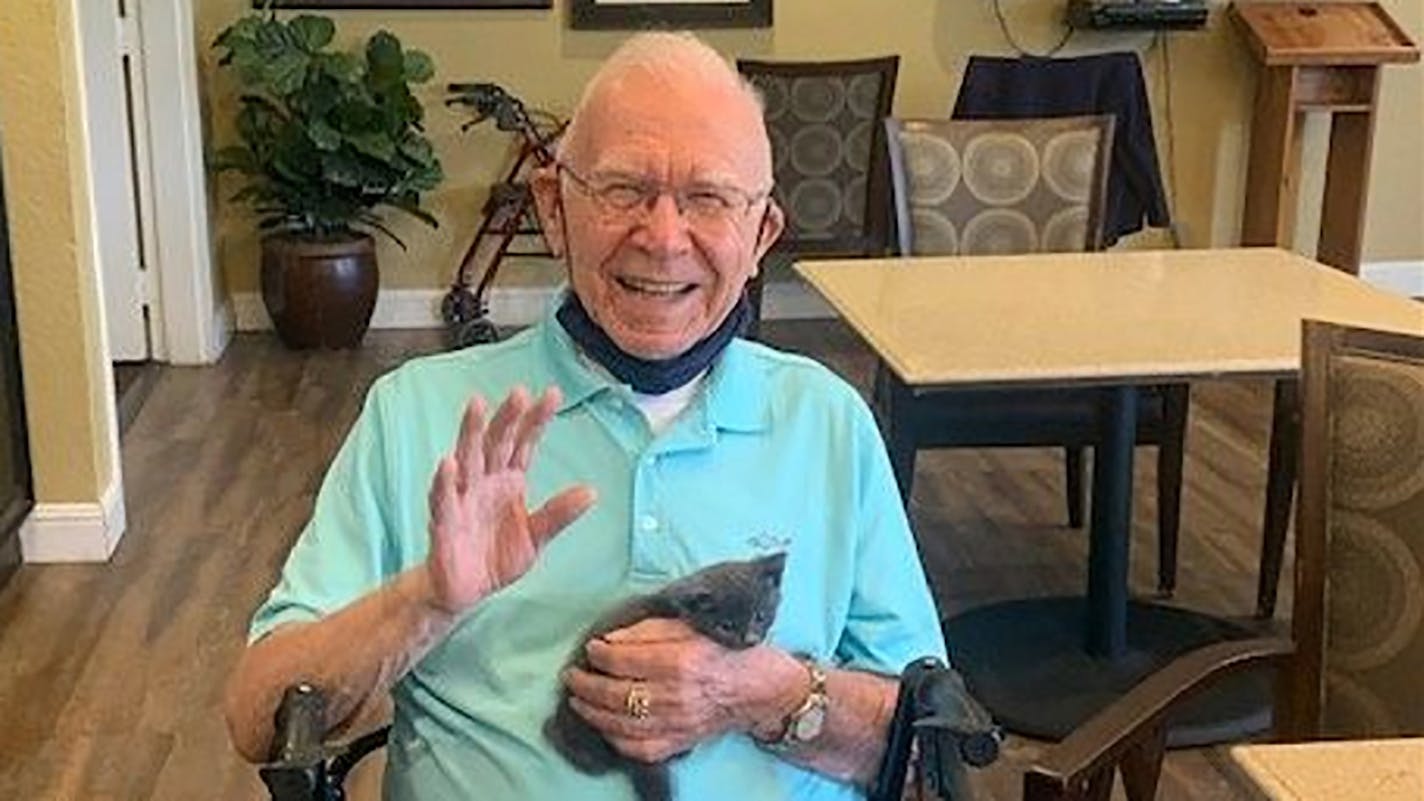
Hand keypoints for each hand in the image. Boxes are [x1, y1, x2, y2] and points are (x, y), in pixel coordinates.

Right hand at [424, 386, 595, 614]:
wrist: (464, 593)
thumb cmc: (496, 558)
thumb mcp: (535, 537)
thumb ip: (558, 515)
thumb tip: (592, 492)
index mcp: (508, 482)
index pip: (524, 444)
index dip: (536, 420)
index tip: (553, 394)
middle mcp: (484, 483)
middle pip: (495, 443)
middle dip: (506, 418)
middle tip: (519, 392)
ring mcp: (461, 500)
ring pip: (466, 459)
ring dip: (470, 432)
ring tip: (477, 404)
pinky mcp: (443, 523)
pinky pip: (443, 500)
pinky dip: (444, 482)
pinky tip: (448, 463)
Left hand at [563, 619, 804, 762]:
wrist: (764, 689)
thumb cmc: (731, 650)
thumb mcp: (693, 627)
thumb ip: (650, 630)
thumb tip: (611, 640)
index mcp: (681, 660)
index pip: (623, 660)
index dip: (599, 654)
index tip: (591, 648)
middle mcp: (676, 696)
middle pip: (615, 694)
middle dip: (586, 685)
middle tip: (573, 675)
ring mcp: (677, 724)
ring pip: (620, 723)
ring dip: (592, 712)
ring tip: (579, 700)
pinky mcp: (680, 742)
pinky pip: (638, 748)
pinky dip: (615, 738)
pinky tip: (604, 725)